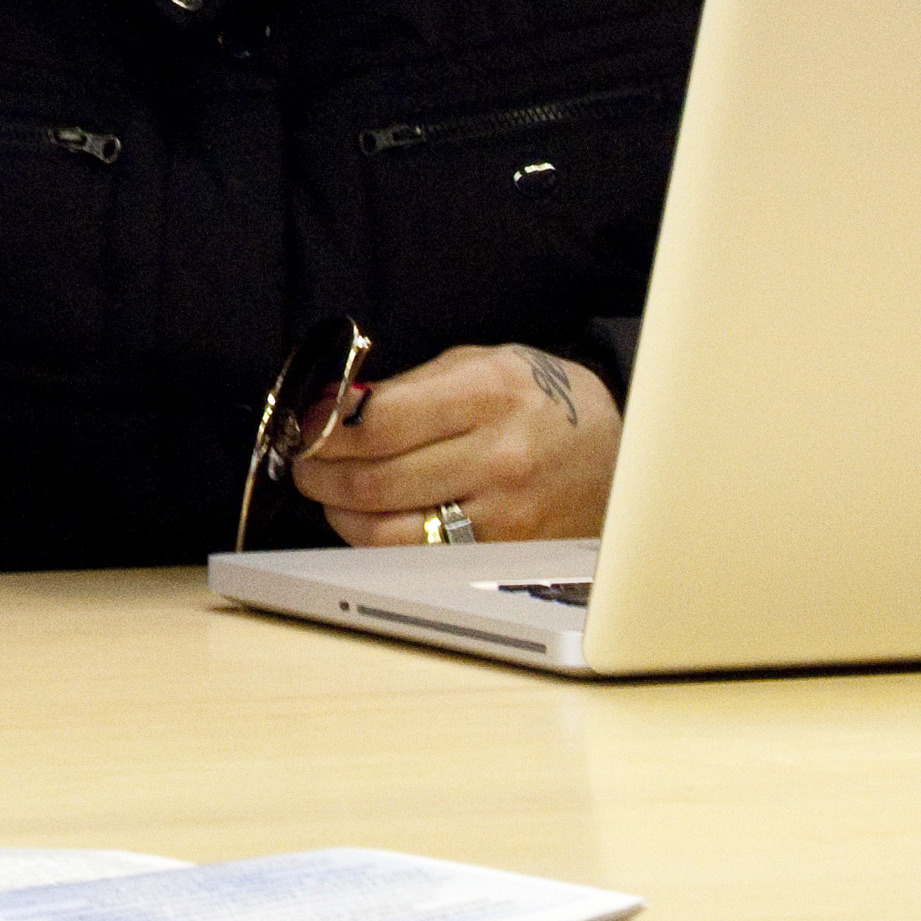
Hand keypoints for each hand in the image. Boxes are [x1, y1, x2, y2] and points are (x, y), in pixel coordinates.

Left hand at [291, 343, 616, 547]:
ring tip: (327, 492)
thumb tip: (335, 411)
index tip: (307, 423)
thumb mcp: (480, 364)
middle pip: (376, 480)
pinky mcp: (506, 556)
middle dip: (320, 472)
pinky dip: (379, 540)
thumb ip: (408, 387)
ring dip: (340, 513)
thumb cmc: (538, 400)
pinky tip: (367, 518)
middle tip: (304, 462)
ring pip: (389, 531)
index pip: (381, 422)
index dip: (328, 427)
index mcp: (490, 395)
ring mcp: (506, 515)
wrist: (617, 451)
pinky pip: (421, 557)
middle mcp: (501, 458)